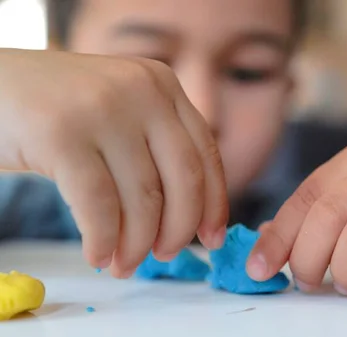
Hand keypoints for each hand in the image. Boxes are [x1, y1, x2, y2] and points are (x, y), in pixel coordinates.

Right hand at [0, 48, 227, 276]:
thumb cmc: (57, 113)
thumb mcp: (120, 112)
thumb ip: (154, 146)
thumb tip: (191, 216)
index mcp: (162, 85)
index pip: (205, 154)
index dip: (213, 204)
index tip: (211, 239)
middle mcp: (142, 90)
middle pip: (185, 179)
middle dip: (178, 229)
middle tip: (163, 255)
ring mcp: (103, 108)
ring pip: (143, 198)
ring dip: (137, 244)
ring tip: (123, 263)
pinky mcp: (61, 133)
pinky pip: (99, 205)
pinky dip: (103, 240)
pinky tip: (97, 254)